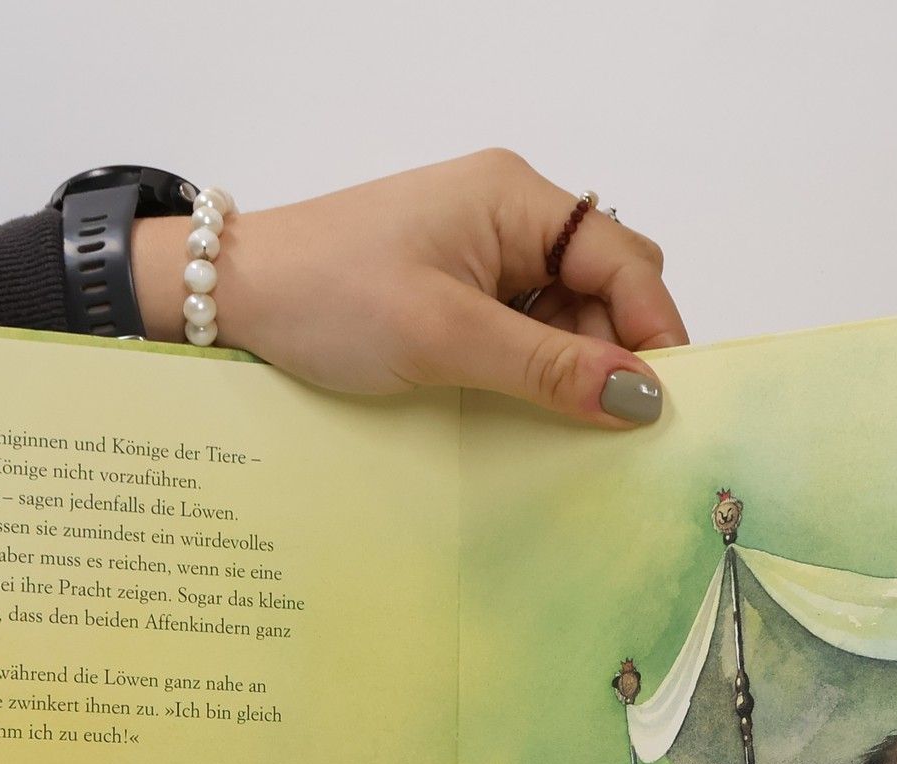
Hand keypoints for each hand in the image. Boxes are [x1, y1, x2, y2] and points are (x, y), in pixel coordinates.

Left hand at [135, 151, 686, 424]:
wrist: (236, 297)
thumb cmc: (330, 297)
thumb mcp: (447, 338)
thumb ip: (549, 367)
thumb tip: (639, 398)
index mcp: (518, 199)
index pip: (626, 260)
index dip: (653, 332)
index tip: (660, 408)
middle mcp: (512, 216)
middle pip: (606, 288)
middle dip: (613, 354)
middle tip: (604, 431)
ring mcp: (484, 254)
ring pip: (568, 317)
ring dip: (570, 372)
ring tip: (554, 429)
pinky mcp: (457, 291)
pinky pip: (524, 332)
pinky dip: (533, 373)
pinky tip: (522, 412)